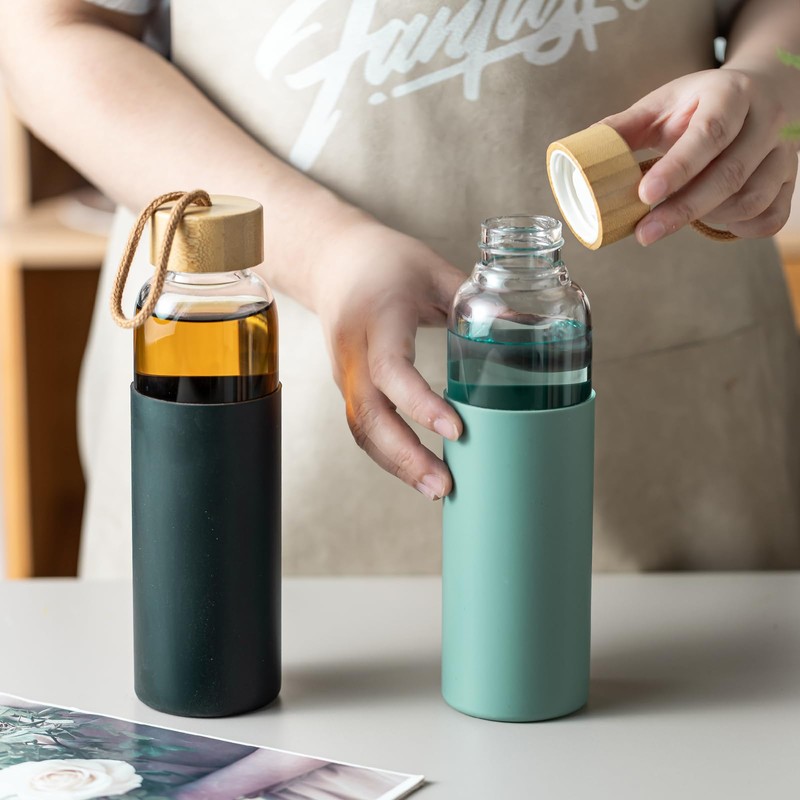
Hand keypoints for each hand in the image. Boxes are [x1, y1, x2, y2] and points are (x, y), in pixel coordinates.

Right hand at [311, 216, 463, 499]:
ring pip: (361, 429)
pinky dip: (388, 454)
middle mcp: (353, 351)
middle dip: (405, 456)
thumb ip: (475, 298)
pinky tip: (418, 471)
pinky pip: (363, 427)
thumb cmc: (386, 263)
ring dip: (396, 465)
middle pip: (368, 415)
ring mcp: (345, 373)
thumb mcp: (432, 270)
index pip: (391, 370)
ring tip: (436, 489)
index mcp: (377, 318)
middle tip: (445, 485)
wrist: (332, 262)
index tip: (457, 430)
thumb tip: (529, 329)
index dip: (421, 405)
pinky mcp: (348, 387)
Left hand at [602, 68, 797, 245]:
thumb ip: (624, 127)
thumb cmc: (701, 102)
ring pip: (752, 199)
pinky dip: (741, 229)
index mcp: (731, 94)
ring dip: (709, 218)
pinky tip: (713, 222)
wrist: (763, 89)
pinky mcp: (790, 179)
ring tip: (674, 219)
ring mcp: (783, 152)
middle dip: (683, 210)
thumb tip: (582, 154)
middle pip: (729, 175)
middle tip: (644, 234)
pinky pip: (772, 217)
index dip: (677, 168)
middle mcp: (766, 121)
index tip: (644, 195)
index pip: (708, 134)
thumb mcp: (663, 103)